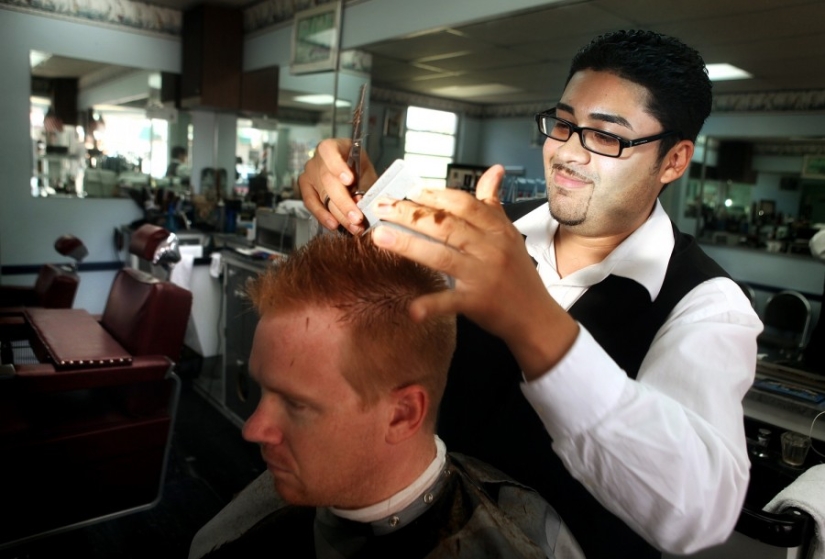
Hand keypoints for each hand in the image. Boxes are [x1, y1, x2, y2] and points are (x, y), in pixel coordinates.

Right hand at [298, 138, 377, 233]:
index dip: (338, 167)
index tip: (349, 180)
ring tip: (352, 225)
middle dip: (344, 202)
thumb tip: (359, 201)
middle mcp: (317, 159)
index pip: (329, 152)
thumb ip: (364, 184)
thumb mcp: (365, 171)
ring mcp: (309, 174)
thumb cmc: (358, 169)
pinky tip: (333, 224)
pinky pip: (311, 204)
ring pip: (322, 195)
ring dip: (338, 213)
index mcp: (333, 147)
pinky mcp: (305, 188)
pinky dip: (323, 215)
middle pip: (327, 181)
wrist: (350, 171)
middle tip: (357, 217)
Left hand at [369, 165, 577, 377]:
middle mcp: (490, 248)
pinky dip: (431, 305)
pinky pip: (450, 301)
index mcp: (497, 229)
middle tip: (381, 207)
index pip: (463, 204)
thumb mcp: (509, 235)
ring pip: (442, 255)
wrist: (535, 316)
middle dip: (410, 214)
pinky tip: (411, 309)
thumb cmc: (518, 274)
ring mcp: (483, 275)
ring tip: (380, 236)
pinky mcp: (477, 302)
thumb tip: (493, 171)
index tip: (410, 191)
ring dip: (408, 244)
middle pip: (446, 225)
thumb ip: (493, 204)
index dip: (435, 196)